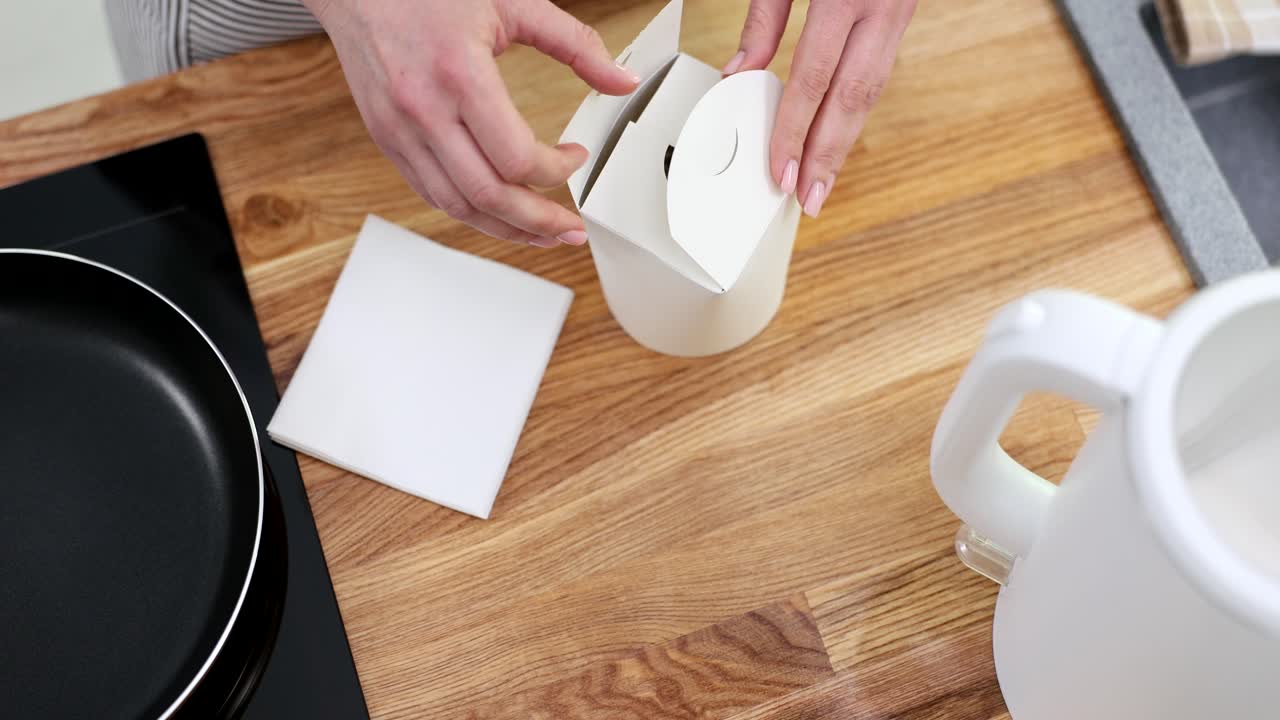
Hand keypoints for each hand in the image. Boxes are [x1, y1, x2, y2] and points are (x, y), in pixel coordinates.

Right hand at [304, 0, 639, 246]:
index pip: (516, 157)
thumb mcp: (512, 4)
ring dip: (506, 230)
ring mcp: (400, 132)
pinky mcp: (387, 141)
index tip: (576, 157)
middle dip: (538, 222)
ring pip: (458, 207)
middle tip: (571, 229)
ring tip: (542, 234)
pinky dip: (470, 213)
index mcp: (459, 75)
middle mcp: (424, 111)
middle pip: (488, 196)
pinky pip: (432, 195)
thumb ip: (574, 43)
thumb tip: (621, 80)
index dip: (557, 171)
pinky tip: (498, 215)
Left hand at [724, 0, 915, 217]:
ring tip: (823, 180)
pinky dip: (856, 109)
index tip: (781, 171)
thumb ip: (764, 18)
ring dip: (846, 141)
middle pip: (852, 96)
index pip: (815, 78)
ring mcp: (900, 10)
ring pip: (873, 90)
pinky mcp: (904, 13)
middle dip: (827, 153)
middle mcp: (881, 5)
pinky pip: (879, 71)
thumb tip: (739, 75)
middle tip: (808, 198)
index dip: (796, 130)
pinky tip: (838, 136)